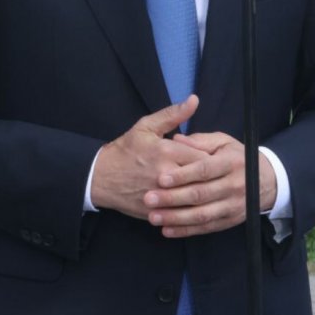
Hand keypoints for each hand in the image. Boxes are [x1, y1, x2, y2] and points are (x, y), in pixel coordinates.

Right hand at [90, 96, 205, 219]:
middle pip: (204, 179)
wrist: (99, 177)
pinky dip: (192, 210)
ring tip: (208, 191)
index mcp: (166, 151)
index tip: (215, 160)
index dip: (213, 159)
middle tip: (216, 176)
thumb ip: (172, 114)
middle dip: (212, 178)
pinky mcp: (159, 212)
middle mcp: (167, 174)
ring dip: (205, 196)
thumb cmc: (124, 150)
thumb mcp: (145, 127)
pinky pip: (183, 214)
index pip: (205, 157)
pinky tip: (195, 206)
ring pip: (196, 199)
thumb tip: (195, 100)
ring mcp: (162, 196)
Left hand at [143, 132, 275, 237]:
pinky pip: (207, 228)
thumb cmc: (236, 156)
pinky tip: (167, 231)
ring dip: (176, 218)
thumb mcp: (223, 142)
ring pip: (202, 215)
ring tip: (153, 217)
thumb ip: (199, 140)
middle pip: (201, 194)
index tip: (160, 178)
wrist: (267, 180)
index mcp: (231, 163)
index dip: (182, 175)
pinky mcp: (231, 220)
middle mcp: (235, 186)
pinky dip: (186, 231)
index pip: (204, 170)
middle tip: (148, 198)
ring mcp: (234, 206)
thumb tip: (176, 138)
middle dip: (173, 198)